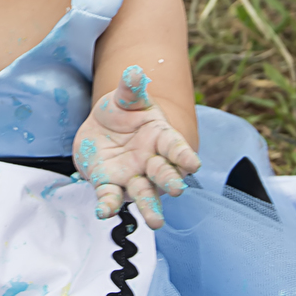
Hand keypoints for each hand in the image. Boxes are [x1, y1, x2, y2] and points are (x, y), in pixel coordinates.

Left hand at [73, 65, 200, 229]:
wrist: (101, 127)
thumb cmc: (122, 111)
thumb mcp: (126, 98)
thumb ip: (130, 89)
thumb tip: (133, 72)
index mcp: (160, 137)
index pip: (175, 146)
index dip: (184, 154)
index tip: (194, 163)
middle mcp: (150, 161)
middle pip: (163, 173)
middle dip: (169, 181)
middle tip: (176, 190)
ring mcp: (131, 176)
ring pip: (143, 194)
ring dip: (150, 207)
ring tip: (156, 222)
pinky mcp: (109, 185)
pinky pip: (110, 197)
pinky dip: (109, 205)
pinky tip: (104, 212)